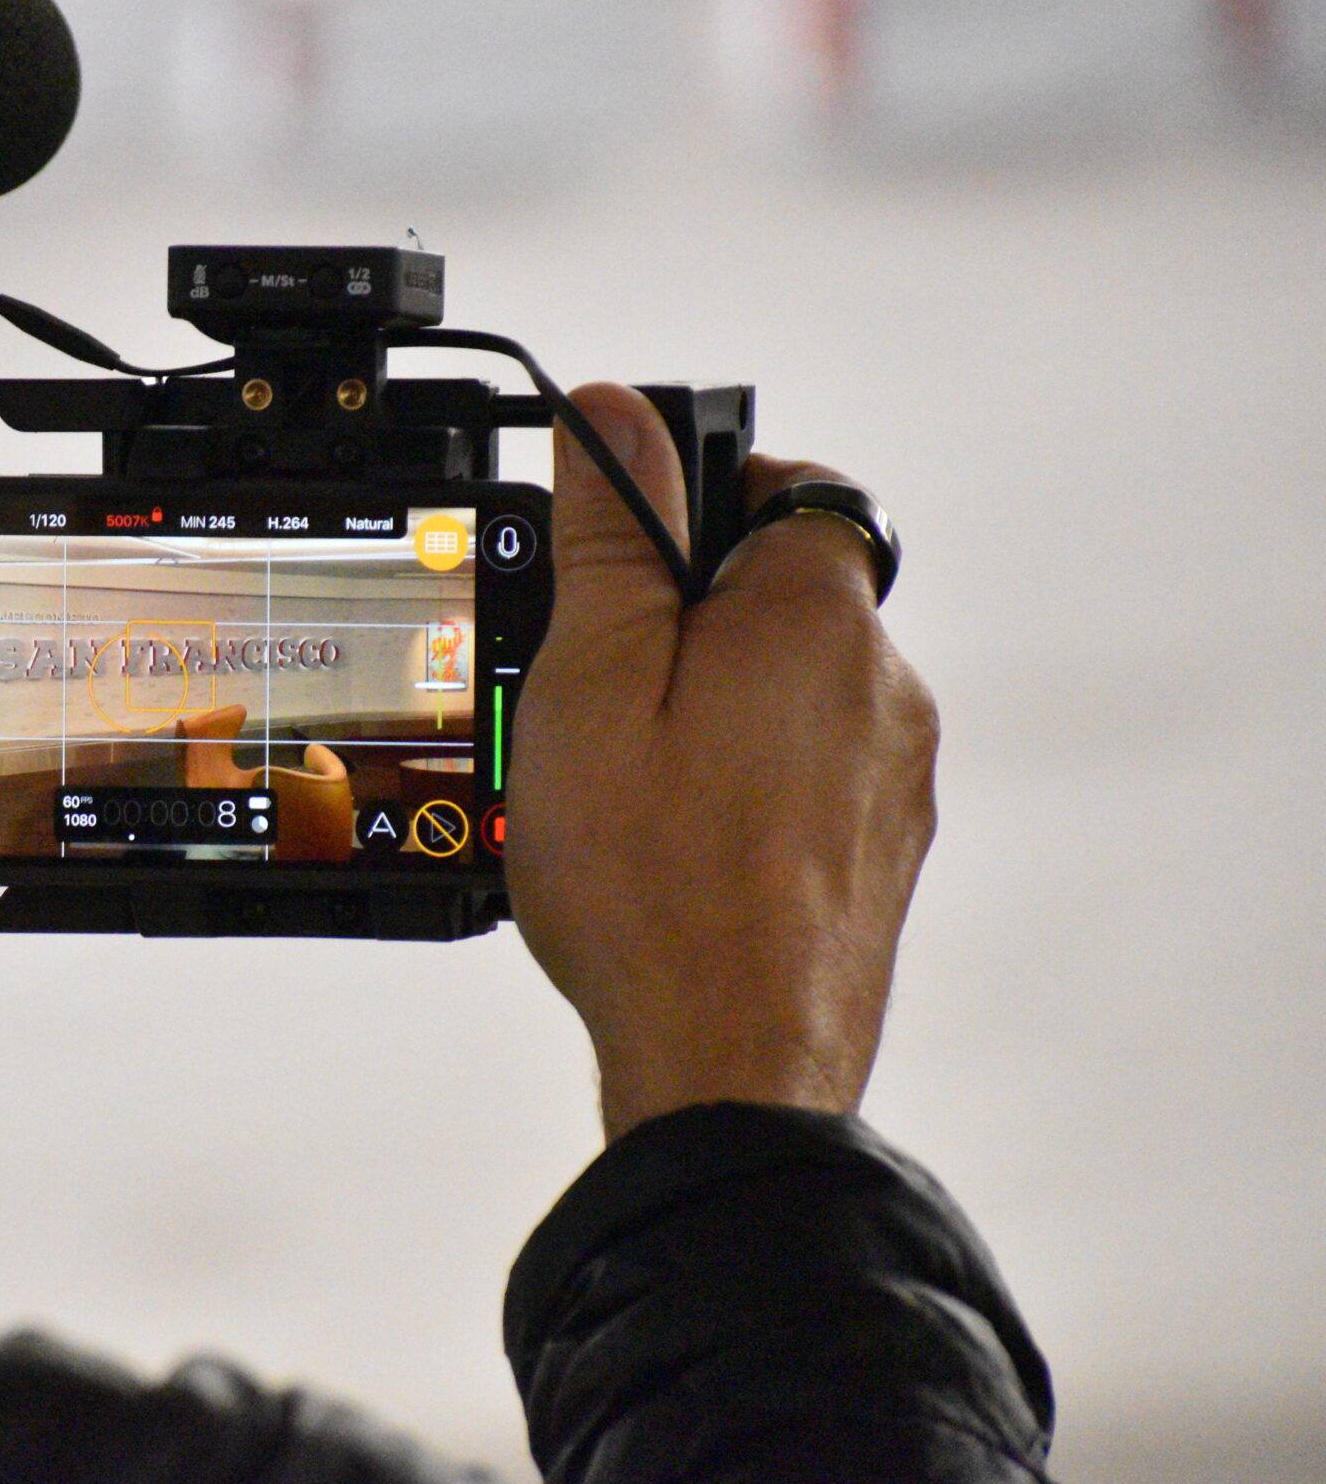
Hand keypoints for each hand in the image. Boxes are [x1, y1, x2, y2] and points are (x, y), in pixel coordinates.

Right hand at [505, 384, 938, 1140]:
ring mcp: (893, 784)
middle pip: (782, 597)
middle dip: (686, 621)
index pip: (790, 486)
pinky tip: (665, 847)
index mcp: (821, 618)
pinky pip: (801, 781)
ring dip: (708, 713)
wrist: (728, 1065)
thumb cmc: (655, 885)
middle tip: (593, 689)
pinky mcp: (879, 861)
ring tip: (619, 787)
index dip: (700, 497)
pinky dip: (737, 789)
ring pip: (788, 697)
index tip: (628, 541)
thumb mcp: (591, 680)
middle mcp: (885, 690)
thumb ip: (613, 537)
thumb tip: (616, 418)